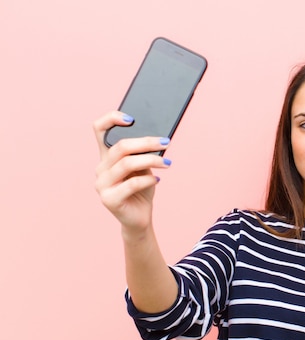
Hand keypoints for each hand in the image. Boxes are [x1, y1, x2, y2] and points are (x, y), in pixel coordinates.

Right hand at [93, 111, 171, 232]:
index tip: (132, 118)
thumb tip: (158, 139)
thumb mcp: (144, 168)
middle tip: (166, 142)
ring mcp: (102, 184)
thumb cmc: (142, 190)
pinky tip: (157, 180)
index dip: (111, 119)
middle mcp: (100, 168)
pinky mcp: (109, 199)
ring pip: (127, 163)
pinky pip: (131, 183)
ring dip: (151, 160)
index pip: (99, 130)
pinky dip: (148, 180)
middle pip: (120, 146)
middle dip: (146, 142)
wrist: (140, 218)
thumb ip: (143, 154)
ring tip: (167, 164)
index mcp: (106, 157)